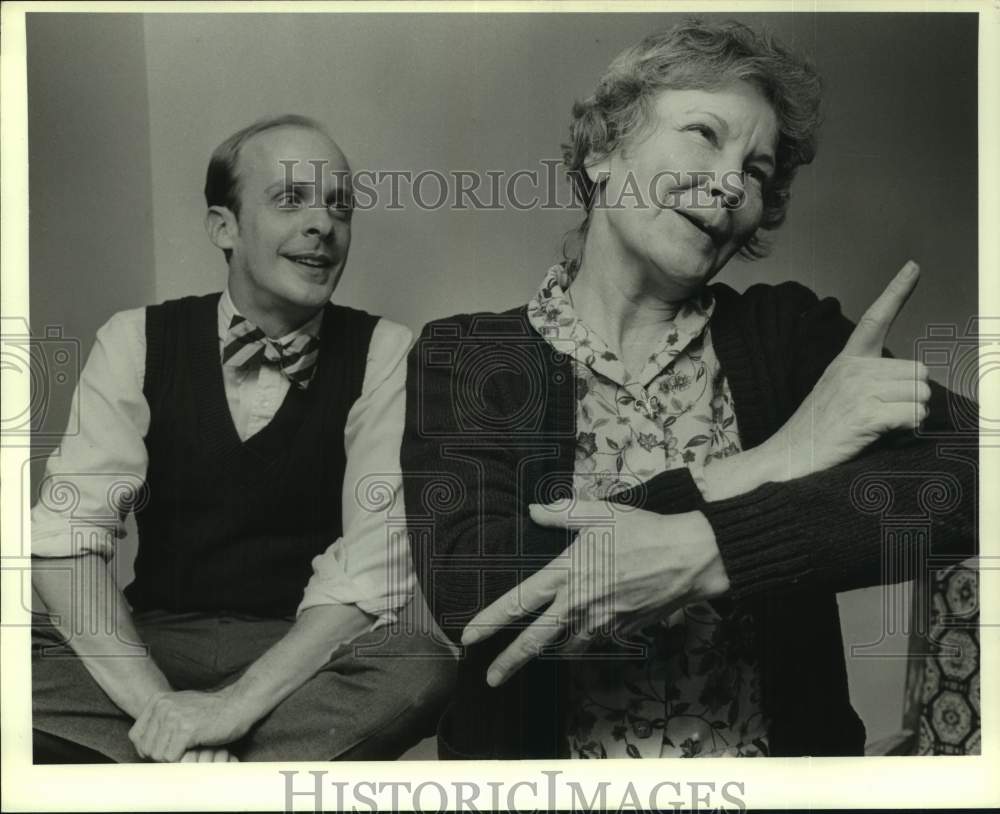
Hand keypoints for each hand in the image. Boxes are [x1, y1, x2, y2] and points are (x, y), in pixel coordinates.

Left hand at [129, 686, 250, 761]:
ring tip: (190, 746)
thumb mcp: (180, 707)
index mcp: (158, 700)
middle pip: (147, 748)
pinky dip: (183, 759)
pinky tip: (196, 747)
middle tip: (182, 747)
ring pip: (158, 755)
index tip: (167, 746)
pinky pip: (171, 757)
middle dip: (163, 754)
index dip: (150, 747)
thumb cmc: (210, 711)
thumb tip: (140, 747)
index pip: (136, 736)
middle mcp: (163, 706)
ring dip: (174, 757)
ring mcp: (174, 716)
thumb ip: (159, 720)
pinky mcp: (186, 729)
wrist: (238, 704)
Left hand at [461, 500, 726, 686]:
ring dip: (554, 645)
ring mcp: (602, 622)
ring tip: (542, 646)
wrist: (690, 557)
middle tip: (490, 678)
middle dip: (510, 661)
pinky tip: (590, 625)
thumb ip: (562, 513)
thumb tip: (534, 510)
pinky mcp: (623, 630)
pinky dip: (588, 636)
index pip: (518, 602)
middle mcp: (579, 604)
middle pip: (536, 640)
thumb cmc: (644, 530)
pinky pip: (597, 638)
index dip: (490, 620)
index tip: (468, 636)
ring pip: (568, 644)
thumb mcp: (600, 512)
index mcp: (566, 574)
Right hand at [759, 260, 929, 481]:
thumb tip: (914, 386)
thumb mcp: (839, 395)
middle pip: (919, 371)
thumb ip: (871, 382)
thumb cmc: (816, 434)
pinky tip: (884, 436)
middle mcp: (852, 369)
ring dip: (912, 415)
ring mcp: (857, 390)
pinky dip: (907, 430)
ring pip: (920, 393)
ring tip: (883, 428)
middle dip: (914, 397)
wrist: (785, 460)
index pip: (875, 319)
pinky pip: (912, 415)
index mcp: (846, 361)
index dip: (897, 291)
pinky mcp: (864, 414)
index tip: (914, 266)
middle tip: (888, 416)